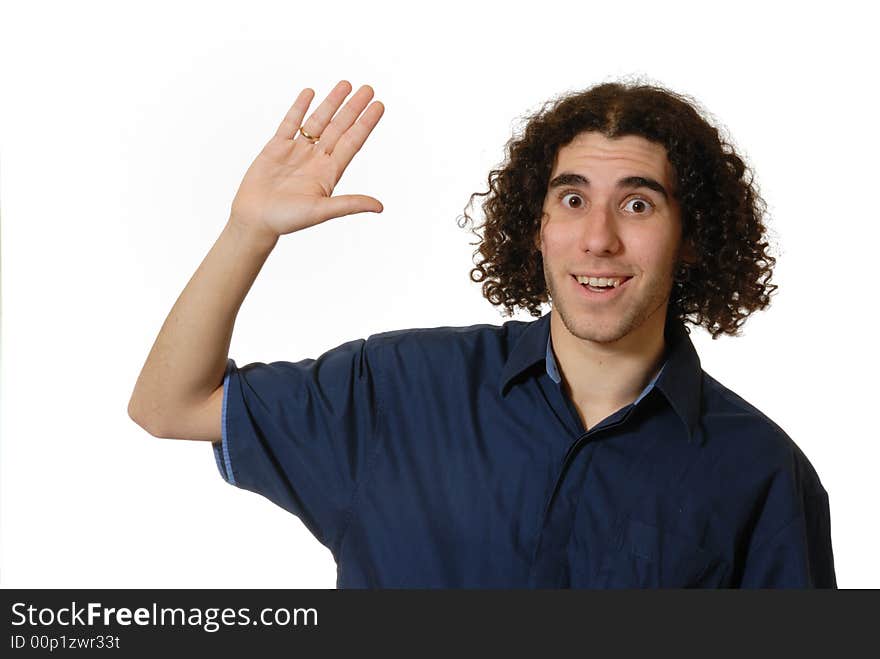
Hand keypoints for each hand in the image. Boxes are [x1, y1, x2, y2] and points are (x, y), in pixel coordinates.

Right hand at [229, 80, 384, 239]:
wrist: (254, 220)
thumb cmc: (287, 220)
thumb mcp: (322, 211)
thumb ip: (350, 204)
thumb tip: (380, 207)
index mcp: (329, 173)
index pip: (352, 142)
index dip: (365, 124)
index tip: (379, 106)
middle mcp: (316, 159)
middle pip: (339, 128)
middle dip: (353, 108)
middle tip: (368, 89)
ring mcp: (296, 152)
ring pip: (317, 122)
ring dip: (331, 103)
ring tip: (346, 85)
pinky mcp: (276, 147)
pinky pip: (290, 123)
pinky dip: (299, 108)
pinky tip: (310, 93)